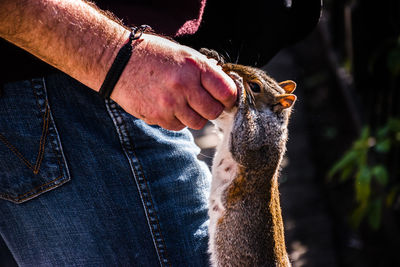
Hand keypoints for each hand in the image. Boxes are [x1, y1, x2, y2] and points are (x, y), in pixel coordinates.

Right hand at [111, 34, 236, 130]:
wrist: (118, 61)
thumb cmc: (153, 56)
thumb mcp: (183, 54)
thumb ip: (205, 72)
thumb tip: (224, 91)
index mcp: (195, 67)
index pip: (227, 92)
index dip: (229, 98)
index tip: (224, 99)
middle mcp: (184, 86)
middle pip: (214, 112)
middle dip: (211, 109)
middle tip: (202, 102)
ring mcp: (170, 104)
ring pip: (197, 123)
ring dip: (194, 116)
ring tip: (182, 102)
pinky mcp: (158, 116)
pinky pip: (179, 127)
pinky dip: (177, 120)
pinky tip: (167, 106)